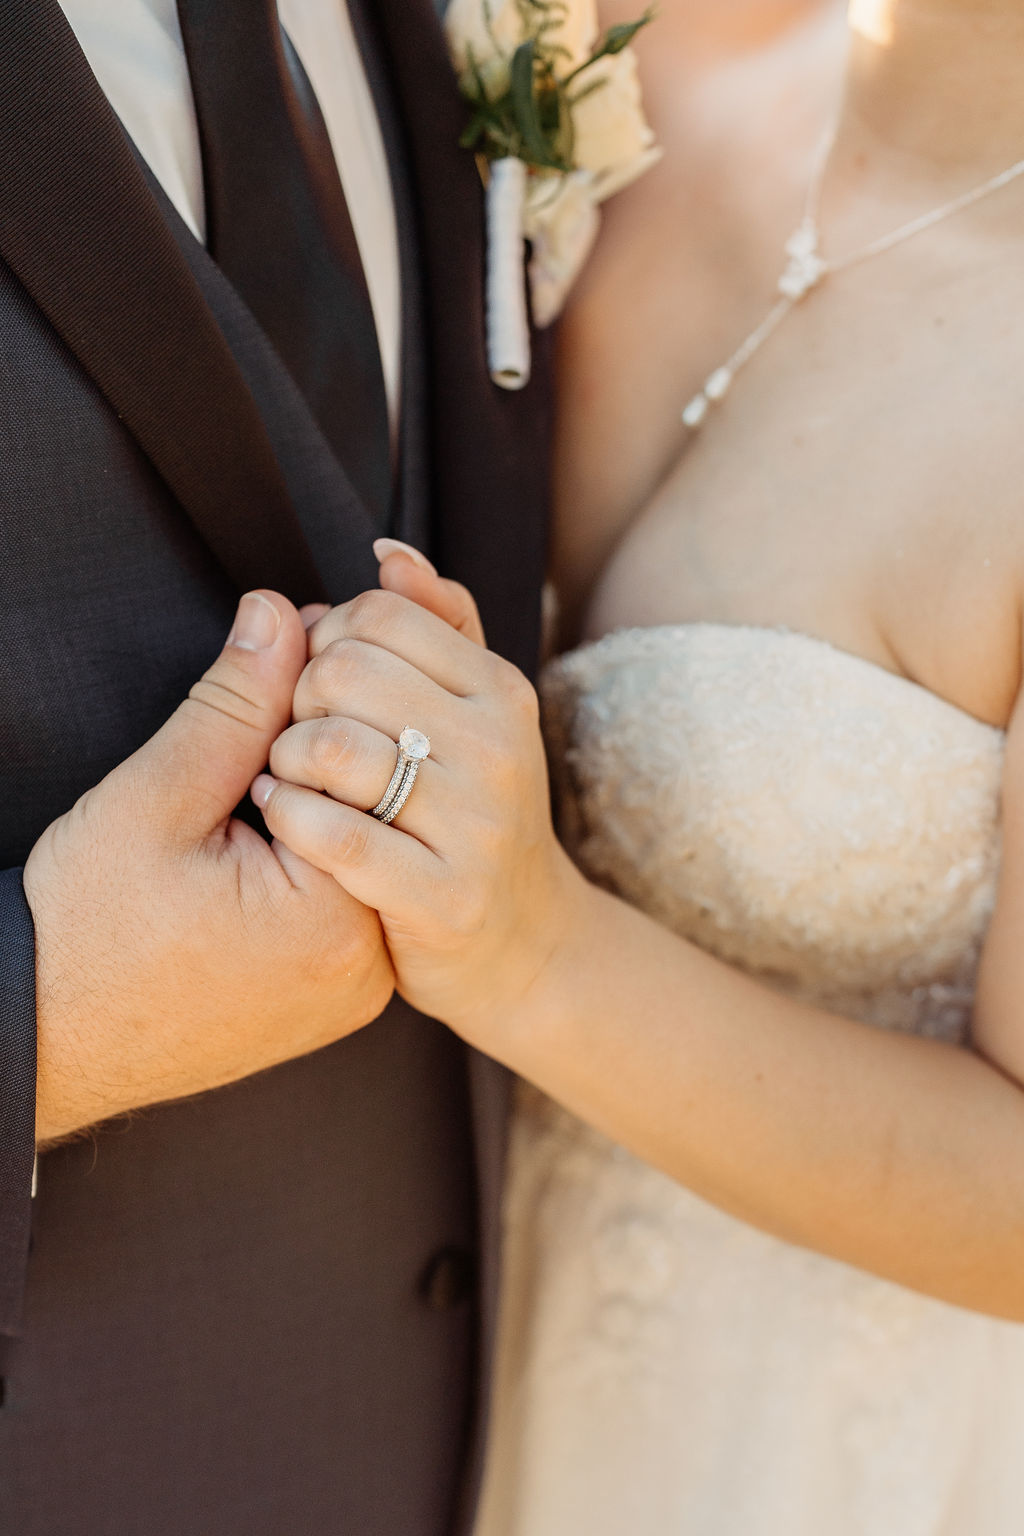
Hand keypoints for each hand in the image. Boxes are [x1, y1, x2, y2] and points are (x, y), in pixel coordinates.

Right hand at [25, 591, 393, 1142]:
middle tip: (260, 724)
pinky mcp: (329, 999)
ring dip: (317, 804)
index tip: (284, 664)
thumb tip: (284, 615)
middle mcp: (366, 965)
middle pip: (373, 814)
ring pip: (360, 855)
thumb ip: (234, 705)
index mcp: (336, 919)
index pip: (368, 768)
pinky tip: (259, 835)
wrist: (43, 1037)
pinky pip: (344, 905)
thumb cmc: (86, 933)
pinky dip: (312, 858)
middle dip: (322, 754)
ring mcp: (351, 990)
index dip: (322, 702)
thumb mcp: (156, 798)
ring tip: (245, 787)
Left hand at [254, 588, 586, 1039]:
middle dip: (297, 699)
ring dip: (285, 761)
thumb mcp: (478, 712)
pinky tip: (284, 821)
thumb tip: (388, 553)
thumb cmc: (475, 814)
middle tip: (299, 738)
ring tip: (288, 780)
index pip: (378, 615)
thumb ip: (439, 625)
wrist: (524, 944)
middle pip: (344, 670)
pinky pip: (332, 835)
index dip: (325, 639)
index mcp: (500, 690)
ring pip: (331, 748)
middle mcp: (497, 748)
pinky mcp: (441, 897)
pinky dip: (288, 820)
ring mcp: (475, 825)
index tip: (320, 684)